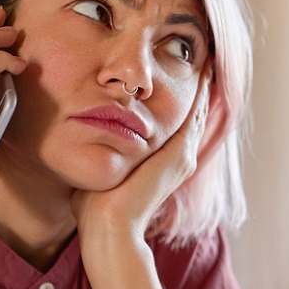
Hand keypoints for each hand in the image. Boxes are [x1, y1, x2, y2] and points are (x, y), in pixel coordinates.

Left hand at [72, 67, 212, 241]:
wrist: (109, 227)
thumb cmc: (95, 208)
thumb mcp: (100, 172)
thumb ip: (99, 157)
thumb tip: (83, 145)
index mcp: (161, 165)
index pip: (173, 128)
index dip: (176, 104)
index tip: (173, 80)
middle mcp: (178, 160)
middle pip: (192, 118)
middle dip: (195, 90)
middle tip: (200, 61)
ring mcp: (182, 156)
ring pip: (197, 113)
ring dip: (201, 87)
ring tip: (205, 61)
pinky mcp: (180, 153)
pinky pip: (195, 114)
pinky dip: (201, 92)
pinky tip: (203, 70)